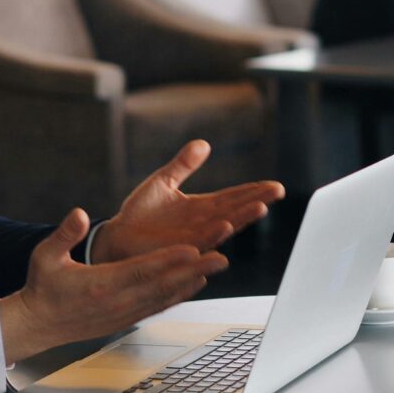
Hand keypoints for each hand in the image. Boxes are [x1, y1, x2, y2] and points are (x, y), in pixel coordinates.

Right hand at [0, 208, 227, 363]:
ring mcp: (124, 313)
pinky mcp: (126, 319)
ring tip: (217, 265)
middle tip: (221, 256)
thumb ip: (64, 234)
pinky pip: (159, 305)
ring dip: (193, 281)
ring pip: (166, 296)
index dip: (168, 260)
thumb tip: (80, 214)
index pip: (141, 270)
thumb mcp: (45, 256)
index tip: (192, 249)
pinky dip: (179, 294)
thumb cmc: (42, 287)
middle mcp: (118, 301)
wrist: (38, 324)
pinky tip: (195, 283)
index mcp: (100, 284)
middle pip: (163, 284)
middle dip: (194, 270)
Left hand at [91, 140, 284, 263]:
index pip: (233, 197)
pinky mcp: (179, 249)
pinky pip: (199, 242)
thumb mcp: (163, 181)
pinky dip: (213, 235)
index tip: (275, 186)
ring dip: (242, 218)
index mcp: (202, 208)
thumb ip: (183, 165)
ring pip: (223, 227)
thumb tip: (203, 143)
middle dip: (257, 201)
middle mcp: (203, 224)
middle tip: (276, 192)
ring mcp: (193, 238)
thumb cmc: (140, 214)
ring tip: (260, 208)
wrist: (117, 236)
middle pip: (236, 210)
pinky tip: (225, 226)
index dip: (254, 191)